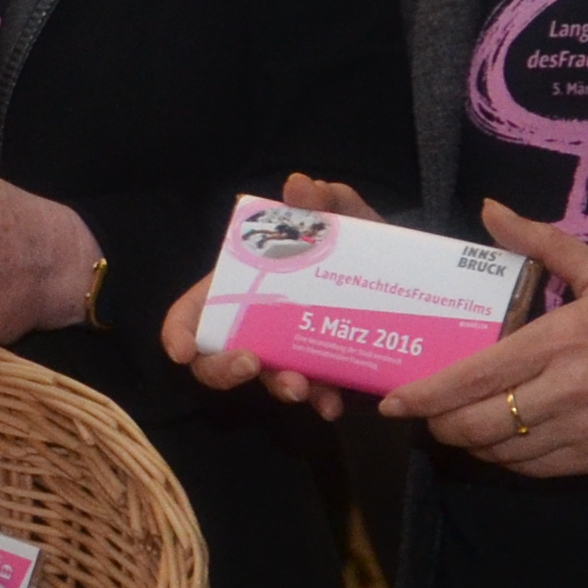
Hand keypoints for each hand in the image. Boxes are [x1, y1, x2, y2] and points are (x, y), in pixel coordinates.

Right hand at [163, 176, 378, 416]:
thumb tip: (300, 184)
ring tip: (302, 388)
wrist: (409, 278)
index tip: (182, 350)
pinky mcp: (323, 372)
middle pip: (216, 358)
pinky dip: (321, 400)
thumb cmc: (360, 244)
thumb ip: (323, 202)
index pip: (194, 311)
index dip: (179, 331)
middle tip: (250, 362)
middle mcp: (259, 324)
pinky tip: (334, 403)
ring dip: (279, 387)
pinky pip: (314, 394)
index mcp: (246, 286)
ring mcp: (289, 352)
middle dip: (223, 369)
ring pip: (267, 379)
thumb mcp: (346, 220)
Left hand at [385, 205, 587, 478]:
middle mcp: (563, 393)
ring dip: (469, 445)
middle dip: (439, 424)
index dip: (426, 395)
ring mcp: (580, 432)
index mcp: (559, 342)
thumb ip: (544, 243)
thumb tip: (490, 210)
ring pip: (501, 453)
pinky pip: (535, 470)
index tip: (394, 400)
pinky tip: (497, 445)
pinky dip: (506, 461)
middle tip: (424, 413)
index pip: (475, 376)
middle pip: (477, 424)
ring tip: (454, 426)